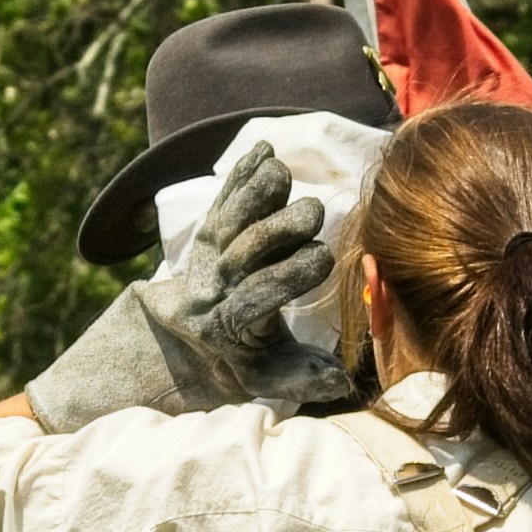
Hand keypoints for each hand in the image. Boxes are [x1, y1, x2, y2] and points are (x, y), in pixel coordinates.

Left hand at [156, 143, 346, 412]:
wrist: (188, 338)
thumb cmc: (244, 360)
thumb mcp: (270, 377)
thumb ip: (304, 378)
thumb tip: (343, 381)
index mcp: (233, 324)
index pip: (264, 292)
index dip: (294, 273)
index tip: (324, 259)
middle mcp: (215, 287)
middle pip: (248, 247)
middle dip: (280, 227)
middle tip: (311, 213)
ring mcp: (207, 257)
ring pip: (231, 216)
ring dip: (255, 191)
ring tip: (278, 170)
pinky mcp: (206, 233)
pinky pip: (223, 199)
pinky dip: (241, 174)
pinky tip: (263, 150)